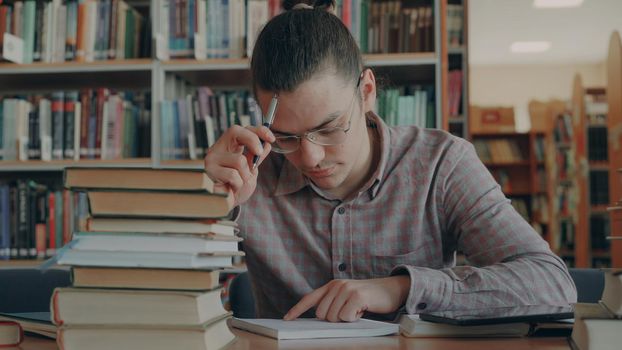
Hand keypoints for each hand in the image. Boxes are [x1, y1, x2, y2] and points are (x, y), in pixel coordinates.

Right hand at [204, 125, 274, 205]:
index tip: (271, 138)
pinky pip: (233, 175)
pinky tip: (231, 188)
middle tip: (259, 154)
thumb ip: (257, 157)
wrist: (224, 207)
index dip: (257, 130)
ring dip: (245, 175)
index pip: (241, 129)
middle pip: (235, 131)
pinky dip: (238, 184)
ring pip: (239, 160)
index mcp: (228, 147)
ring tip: (238, 183)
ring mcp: (212, 158)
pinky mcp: (209, 170)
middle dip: (252, 140)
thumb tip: (267, 144)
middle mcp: (218, 149)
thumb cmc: (235, 188)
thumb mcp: (250, 171)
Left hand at [283, 275, 410, 321]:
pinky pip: (347, 317)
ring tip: (357, 309)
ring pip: (334, 318)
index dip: (297, 309)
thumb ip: (333, 303)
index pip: (310, 298)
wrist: (391, 289)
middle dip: (335, 319)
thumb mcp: (347, 296)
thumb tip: (320, 317)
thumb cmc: (368, 297)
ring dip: (346, 318)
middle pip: (322, 314)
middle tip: (349, 311)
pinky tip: (362, 310)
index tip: (287, 319)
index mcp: (332, 286)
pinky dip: (355, 318)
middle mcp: (336, 285)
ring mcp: (346, 289)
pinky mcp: (357, 296)